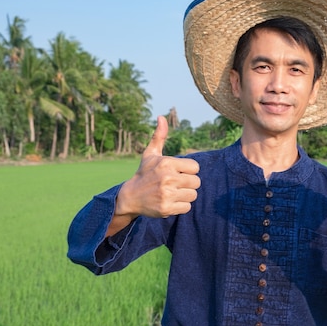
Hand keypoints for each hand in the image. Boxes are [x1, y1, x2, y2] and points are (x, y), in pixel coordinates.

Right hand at [108, 116, 200, 232]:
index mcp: (167, 163)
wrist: (130, 197)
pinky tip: (170, 202)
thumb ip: (159, 136)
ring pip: (193, 195)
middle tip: (175, 184)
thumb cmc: (144, 174)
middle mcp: (167, 178)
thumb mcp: (151, 154)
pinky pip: (187, 207)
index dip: (188, 171)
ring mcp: (167, 194)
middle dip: (188, 184)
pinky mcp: (167, 208)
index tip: (178, 173)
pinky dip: (181, 206)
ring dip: (185, 195)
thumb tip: (162, 117)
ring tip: (173, 193)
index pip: (195, 167)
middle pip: (196, 182)